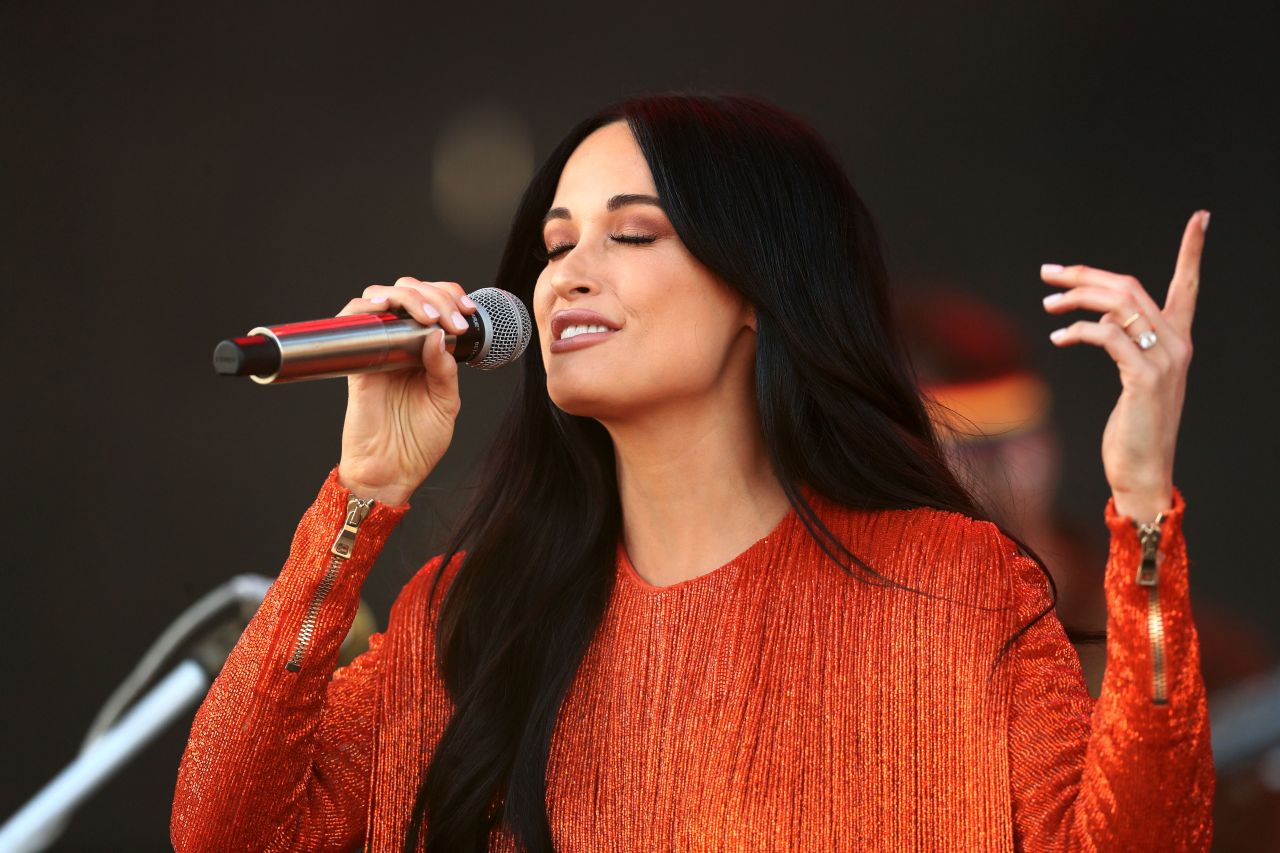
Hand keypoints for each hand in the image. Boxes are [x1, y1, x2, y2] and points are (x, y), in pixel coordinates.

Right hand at [335, 277, 478, 505]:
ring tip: (429, 317)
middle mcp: (400, 344)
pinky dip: (366, 305)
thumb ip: (445, 368)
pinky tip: (386, 307)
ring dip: (409, 296)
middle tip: (452, 320)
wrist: (392, 472)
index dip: (450, 296)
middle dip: (436, 295)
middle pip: (410, 292)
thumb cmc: (418, 443)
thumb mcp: (446, 402)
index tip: (468, 309)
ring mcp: (378, 350)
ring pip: (383, 297)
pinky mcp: (357, 361)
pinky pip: (352, 321)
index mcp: (425, 351)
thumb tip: (438, 333)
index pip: (433, 303)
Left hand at [1040, 210, 1208, 522]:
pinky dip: (1079, 330)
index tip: (1201, 217)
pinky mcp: (1145, 378)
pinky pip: (1108, 335)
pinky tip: (1059, 337)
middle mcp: (1177, 344)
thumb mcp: (1133, 377)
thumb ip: (1124, 342)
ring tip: (1048, 304)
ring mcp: (1164, 360)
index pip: (1188, 285)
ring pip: (1119, 305)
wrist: (1143, 471)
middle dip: (1087, 274)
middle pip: (1131, 287)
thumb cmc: (1133, 427)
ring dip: (1077, 298)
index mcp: (1178, 340)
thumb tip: (1096, 316)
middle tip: (1049, 272)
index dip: (1193, 251)